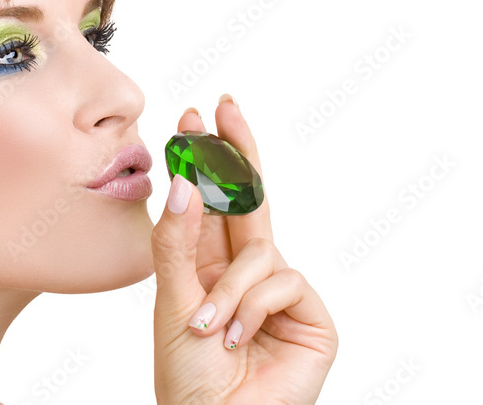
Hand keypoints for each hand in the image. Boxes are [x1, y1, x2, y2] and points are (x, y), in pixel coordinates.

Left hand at [151, 95, 337, 403]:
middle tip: (224, 106)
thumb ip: (177, 241)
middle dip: (237, 153)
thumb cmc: (186, 375)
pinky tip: (236, 337)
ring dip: (228, 287)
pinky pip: (283, 280)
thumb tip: (187, 183)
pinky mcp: (311, 317)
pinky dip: (252, 306)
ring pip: (261, 249)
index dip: (211, 159)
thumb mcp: (170, 300)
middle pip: (250, 200)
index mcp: (210, 266)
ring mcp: (281, 293)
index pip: (216, 201)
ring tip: (206, 327)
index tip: (197, 116)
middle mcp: (247, 273)